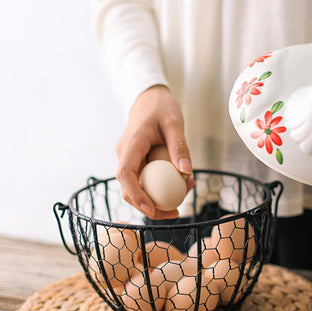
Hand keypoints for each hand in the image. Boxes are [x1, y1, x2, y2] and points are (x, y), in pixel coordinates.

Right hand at [116, 85, 193, 218]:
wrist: (150, 97)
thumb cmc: (162, 107)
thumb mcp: (175, 123)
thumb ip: (180, 147)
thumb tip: (186, 172)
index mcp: (132, 144)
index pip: (125, 174)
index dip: (136, 194)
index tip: (152, 208)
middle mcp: (125, 154)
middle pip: (128, 188)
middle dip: (148, 206)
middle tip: (174, 213)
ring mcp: (129, 158)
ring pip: (137, 187)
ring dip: (157, 198)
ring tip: (184, 195)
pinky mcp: (137, 161)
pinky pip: (145, 179)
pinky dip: (160, 186)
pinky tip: (182, 183)